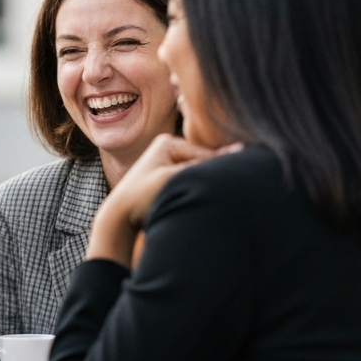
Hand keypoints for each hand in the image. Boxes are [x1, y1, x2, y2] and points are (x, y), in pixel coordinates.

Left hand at [87, 134, 239, 267]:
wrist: (119, 219)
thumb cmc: (142, 198)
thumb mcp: (174, 180)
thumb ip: (203, 166)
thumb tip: (241, 149)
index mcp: (168, 142)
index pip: (206, 157)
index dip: (219, 174)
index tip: (234, 186)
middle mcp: (169, 147)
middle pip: (203, 165)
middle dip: (210, 181)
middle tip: (226, 195)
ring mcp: (168, 162)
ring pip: (198, 176)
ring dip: (204, 188)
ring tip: (208, 200)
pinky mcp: (168, 177)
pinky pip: (190, 184)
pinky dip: (195, 193)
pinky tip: (201, 203)